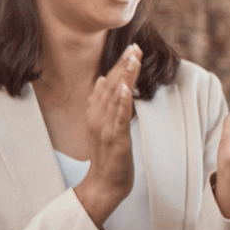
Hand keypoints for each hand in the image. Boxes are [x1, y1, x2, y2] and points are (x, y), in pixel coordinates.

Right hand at [75, 45, 140, 226]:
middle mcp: (96, 116)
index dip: (118, 65)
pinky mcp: (114, 138)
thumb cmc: (108, 155)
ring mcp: (104, 127)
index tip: (130, 49)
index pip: (108, 83)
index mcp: (95, 111)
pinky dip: (122, 101)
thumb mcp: (105, 125)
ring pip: (115, 96)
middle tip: (134, 46)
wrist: (104, 183)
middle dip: (123, 65)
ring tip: (132, 58)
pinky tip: (126, 87)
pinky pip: (119, 117)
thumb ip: (103, 103)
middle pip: (110, 85)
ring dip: (124, 76)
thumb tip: (101, 81)